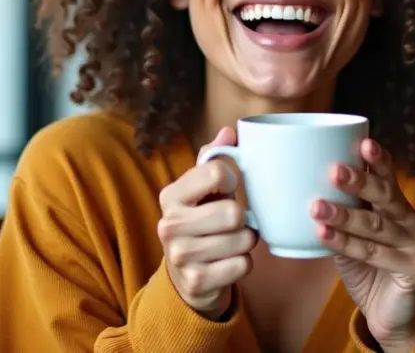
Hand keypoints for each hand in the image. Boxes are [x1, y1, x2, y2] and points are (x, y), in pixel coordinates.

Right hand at [158, 127, 256, 319]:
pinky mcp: (196, 282)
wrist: (185, 275)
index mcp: (170, 195)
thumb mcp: (204, 189)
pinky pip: (243, 265)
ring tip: (231, 241)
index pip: (218, 172)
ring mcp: (180, 256)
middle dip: (243, 219)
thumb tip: (229, 131)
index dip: (233, 179)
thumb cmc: (202, 221)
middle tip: (231, 223)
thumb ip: (215, 158)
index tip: (228, 188)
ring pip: (243, 240)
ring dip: (246, 242)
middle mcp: (169, 225)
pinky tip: (228, 262)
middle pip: (234, 212)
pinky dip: (243, 263)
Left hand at [310, 139, 414, 352]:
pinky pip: (374, 254)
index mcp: (397, 206)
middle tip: (333, 170)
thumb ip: (339, 211)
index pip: (388, 177)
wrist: (388, 315)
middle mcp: (412, 220)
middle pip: (384, 196)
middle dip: (359, 181)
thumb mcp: (350, 236)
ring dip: (343, 215)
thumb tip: (297, 184)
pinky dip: (345, 244)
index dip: (378, 160)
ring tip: (315, 207)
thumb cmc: (365, 268)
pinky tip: (323, 235)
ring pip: (375, 226)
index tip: (363, 143)